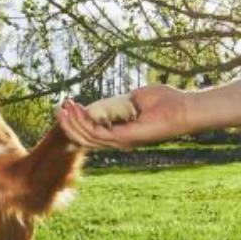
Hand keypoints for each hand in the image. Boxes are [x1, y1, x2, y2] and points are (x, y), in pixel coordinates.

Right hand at [56, 85, 194, 149]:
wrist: (182, 108)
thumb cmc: (164, 102)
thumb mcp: (134, 98)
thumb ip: (117, 101)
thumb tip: (102, 102)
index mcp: (121, 132)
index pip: (93, 131)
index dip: (77, 120)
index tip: (68, 104)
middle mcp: (119, 140)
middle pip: (86, 137)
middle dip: (69, 123)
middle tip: (58, 108)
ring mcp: (121, 141)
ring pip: (88, 137)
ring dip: (73, 122)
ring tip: (64, 107)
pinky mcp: (124, 139)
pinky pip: (97, 133)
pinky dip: (84, 122)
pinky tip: (77, 109)